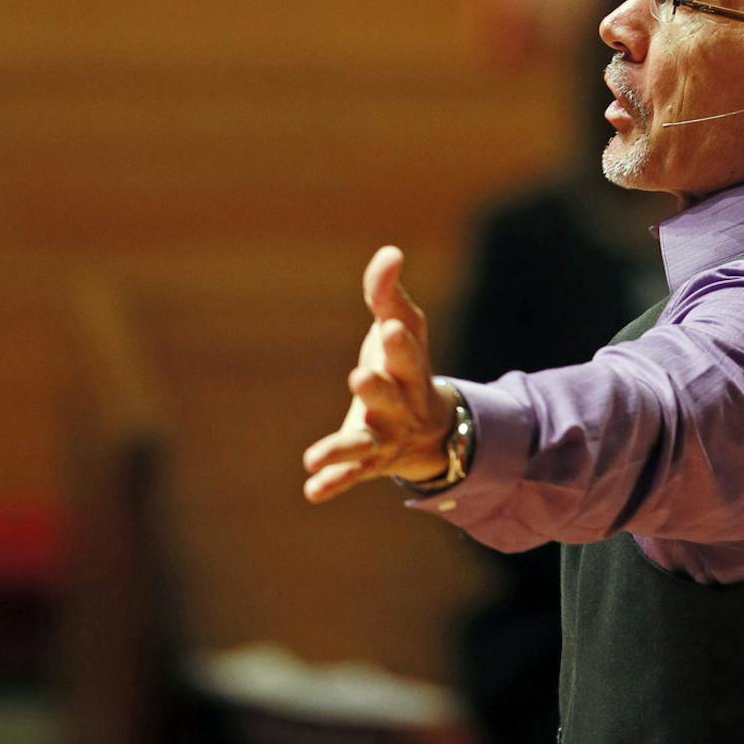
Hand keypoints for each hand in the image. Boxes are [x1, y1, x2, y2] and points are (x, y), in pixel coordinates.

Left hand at [302, 246, 456, 504]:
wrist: (431, 431)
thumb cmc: (407, 365)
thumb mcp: (403, 328)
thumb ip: (387, 293)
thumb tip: (390, 253)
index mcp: (411, 367)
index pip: (408, 352)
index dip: (400, 341)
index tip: (390, 324)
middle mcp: (401, 405)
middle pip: (390, 396)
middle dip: (376, 387)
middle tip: (358, 374)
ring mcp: (385, 437)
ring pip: (365, 444)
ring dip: (342, 447)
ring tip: (313, 457)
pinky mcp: (368, 463)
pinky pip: (352, 475)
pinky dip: (334, 483)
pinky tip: (312, 490)